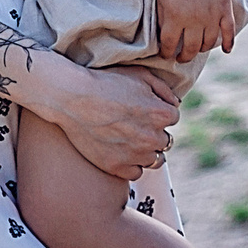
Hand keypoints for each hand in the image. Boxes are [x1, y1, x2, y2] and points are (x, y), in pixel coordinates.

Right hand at [25, 55, 179, 180]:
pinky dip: (131, 164)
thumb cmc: (105, 81)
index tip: (143, 108)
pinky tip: (121, 151)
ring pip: (154, 160)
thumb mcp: (139, 74)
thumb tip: (175, 104)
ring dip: (146, 151)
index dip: (159, 111)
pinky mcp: (117, 166)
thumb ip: (164, 89)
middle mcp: (152, 137)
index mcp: (161, 114)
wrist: (72, 96)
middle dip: (154, 132)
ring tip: (129, 139)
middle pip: (165, 140)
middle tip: (134, 123)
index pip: (173, 117)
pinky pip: (136, 173)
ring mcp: (135, 154)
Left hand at [154, 0, 237, 63]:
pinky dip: (228, 43)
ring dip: (201, 49)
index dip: (166, 53)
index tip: (165, 54)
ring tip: (195, 49)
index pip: (168, 45)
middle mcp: (193, 20)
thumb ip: (161, 17)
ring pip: (208, 43)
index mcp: (174, 16)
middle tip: (180, 57)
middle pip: (189, 49)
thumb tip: (163, 36)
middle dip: (183, 57)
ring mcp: (211, 15)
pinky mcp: (224, 8)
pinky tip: (226, 50)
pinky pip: (229, 32)